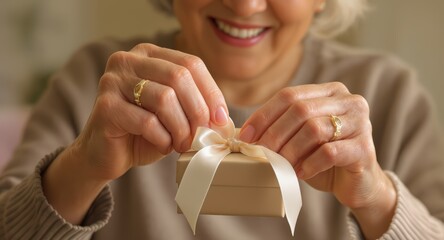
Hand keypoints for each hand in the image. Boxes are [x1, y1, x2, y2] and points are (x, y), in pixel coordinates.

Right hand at [77, 43, 228, 180]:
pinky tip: (164, 145)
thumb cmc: (145, 132)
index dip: (211, 92)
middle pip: (179, 77)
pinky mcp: (105, 106)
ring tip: (183, 144)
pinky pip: (147, 121)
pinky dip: (163, 138)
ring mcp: (113, 80)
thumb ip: (197, 107)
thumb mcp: (176, 113)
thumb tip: (224, 118)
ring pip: (164, 99)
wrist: (107, 153)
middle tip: (202, 136)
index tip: (221, 119)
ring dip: (181, 128)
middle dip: (198, 111)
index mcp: (149, 54)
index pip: (191, 63)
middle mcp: (128, 60)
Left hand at [239, 82, 395, 238]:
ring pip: (314, 129)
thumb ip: (281, 128)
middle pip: (301, 109)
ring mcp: (360, 123)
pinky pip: (329, 152)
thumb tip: (245, 133)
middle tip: (260, 152)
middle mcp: (348, 101)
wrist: (358, 184)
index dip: (264, 115)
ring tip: (280, 164)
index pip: (289, 95)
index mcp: (330, 92)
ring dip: (290, 150)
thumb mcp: (300, 137)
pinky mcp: (364, 148)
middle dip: (274, 133)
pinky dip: (309, 164)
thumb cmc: (323, 159)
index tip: (245, 135)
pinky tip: (300, 173)